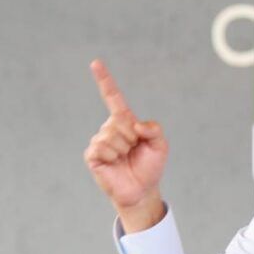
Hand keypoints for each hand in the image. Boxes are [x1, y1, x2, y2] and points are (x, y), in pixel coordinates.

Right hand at [83, 59, 167, 231]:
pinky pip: (102, 147)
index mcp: (126, 121)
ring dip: (124, 148)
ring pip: (112, 135)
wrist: (142, 191)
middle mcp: (110, 128)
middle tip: (134, 150)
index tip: (95, 63)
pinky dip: (112, 156)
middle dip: (133, 137)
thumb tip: (136, 125)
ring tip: (125, 158)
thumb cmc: (150, 167)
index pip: (113, 97)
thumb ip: (154, 129)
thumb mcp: (161, 145)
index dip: (104, 80)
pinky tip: (114, 163)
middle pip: (120, 120)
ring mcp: (100, 141)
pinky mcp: (93, 155)